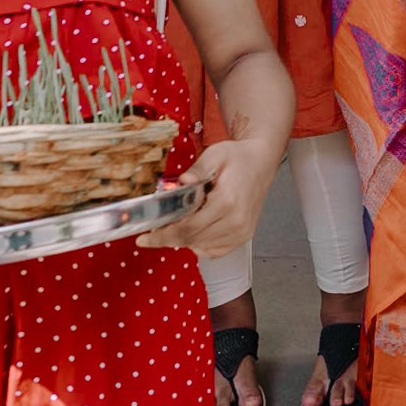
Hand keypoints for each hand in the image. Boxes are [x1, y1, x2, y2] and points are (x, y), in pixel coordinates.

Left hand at [140, 140, 274, 259]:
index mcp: (228, 201)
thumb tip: (179, 183)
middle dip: (167, 237)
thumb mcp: (215, 155)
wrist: (261, 163)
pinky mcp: (243, 237)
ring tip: (179, 221)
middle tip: (153, 231)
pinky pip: (212, 251)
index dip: (162, 235)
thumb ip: (196, 171)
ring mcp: (241, 232)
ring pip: (199, 247)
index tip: (143, 239)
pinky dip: (198, 243)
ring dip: (183, 239)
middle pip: (190, 240)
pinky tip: (197, 228)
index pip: (187, 228)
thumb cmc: (238, 158)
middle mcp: (236, 221)